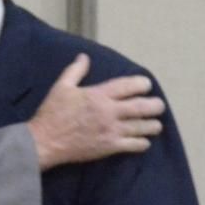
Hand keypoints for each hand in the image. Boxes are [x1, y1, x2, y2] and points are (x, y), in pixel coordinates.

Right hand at [28, 53, 164, 169]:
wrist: (45, 141)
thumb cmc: (52, 113)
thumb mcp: (61, 87)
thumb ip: (75, 71)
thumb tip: (84, 57)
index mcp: (98, 95)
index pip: (127, 86)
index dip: (142, 84)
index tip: (146, 85)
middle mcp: (109, 112)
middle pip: (141, 107)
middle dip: (154, 105)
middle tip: (159, 105)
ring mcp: (111, 131)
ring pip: (141, 127)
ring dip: (152, 125)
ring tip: (156, 124)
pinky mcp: (109, 147)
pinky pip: (133, 145)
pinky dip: (142, 143)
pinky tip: (145, 142)